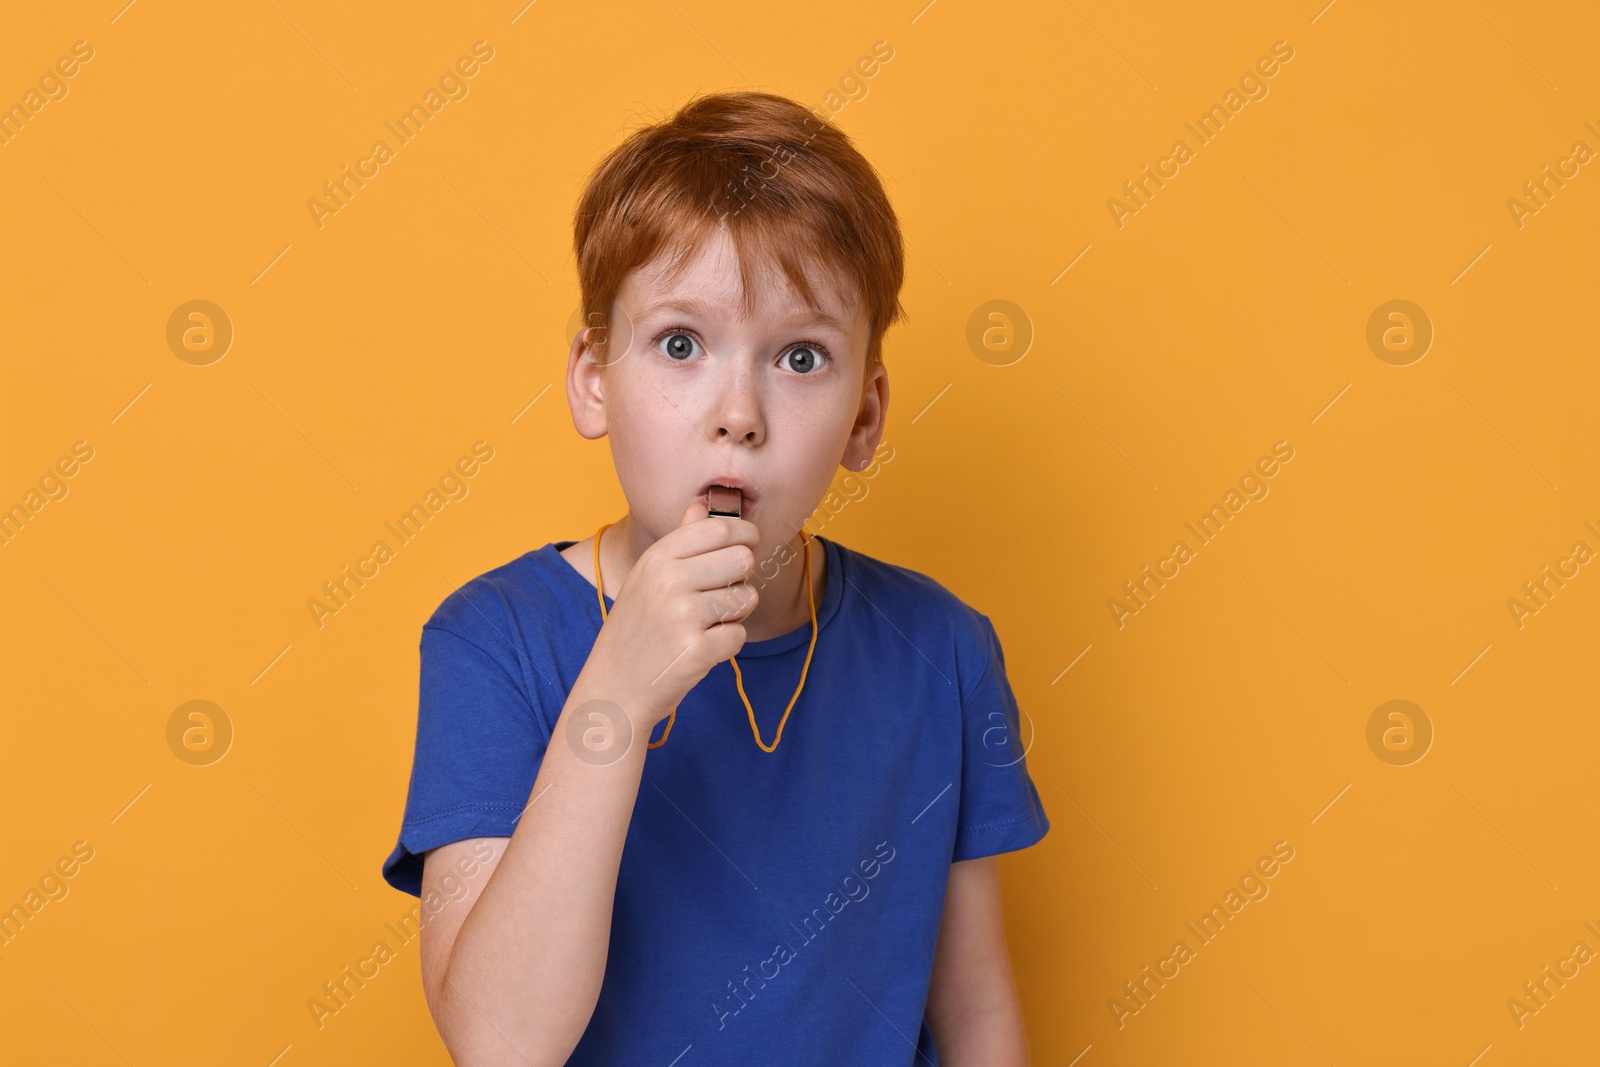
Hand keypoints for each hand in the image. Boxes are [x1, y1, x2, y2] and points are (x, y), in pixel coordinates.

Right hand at [589, 501, 759, 726]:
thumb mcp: (646, 579)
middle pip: (741, 559)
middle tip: (724, 592)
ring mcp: (682, 616)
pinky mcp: (697, 650)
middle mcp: (669, 582)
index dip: (745, 533)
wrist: (613, 689)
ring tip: (707, 624)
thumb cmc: (635, 631)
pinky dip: (727, 643)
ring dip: (736, 613)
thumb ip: (679, 541)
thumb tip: (701, 506)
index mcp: (657, 559)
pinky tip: (702, 648)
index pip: (718, 529)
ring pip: (746, 598)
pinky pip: (739, 634)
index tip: (750, 542)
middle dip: (743, 576)